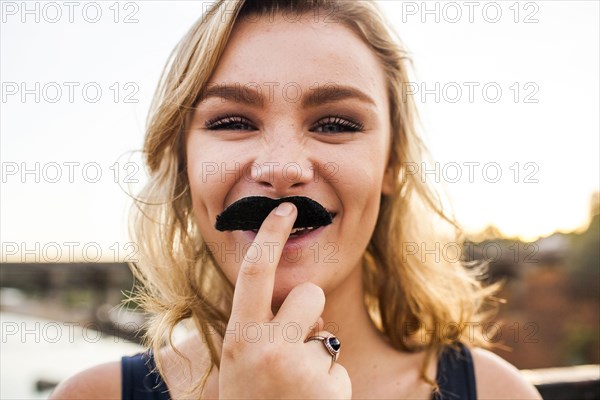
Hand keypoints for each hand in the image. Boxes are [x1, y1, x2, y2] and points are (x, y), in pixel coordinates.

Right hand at [219, 202, 351, 398]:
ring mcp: (302, 369)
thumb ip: (256, 328)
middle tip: (293, 346)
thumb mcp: (237, 365)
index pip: (255, 272)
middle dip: (309, 311)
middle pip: (308, 294)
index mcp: (239, 338)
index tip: (286, 209)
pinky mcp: (331, 387)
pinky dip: (328, 381)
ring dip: (317, 350)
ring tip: (297, 385)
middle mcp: (267, 349)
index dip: (271, 234)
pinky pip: (337, 364)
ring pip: (327, 330)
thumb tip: (303, 305)